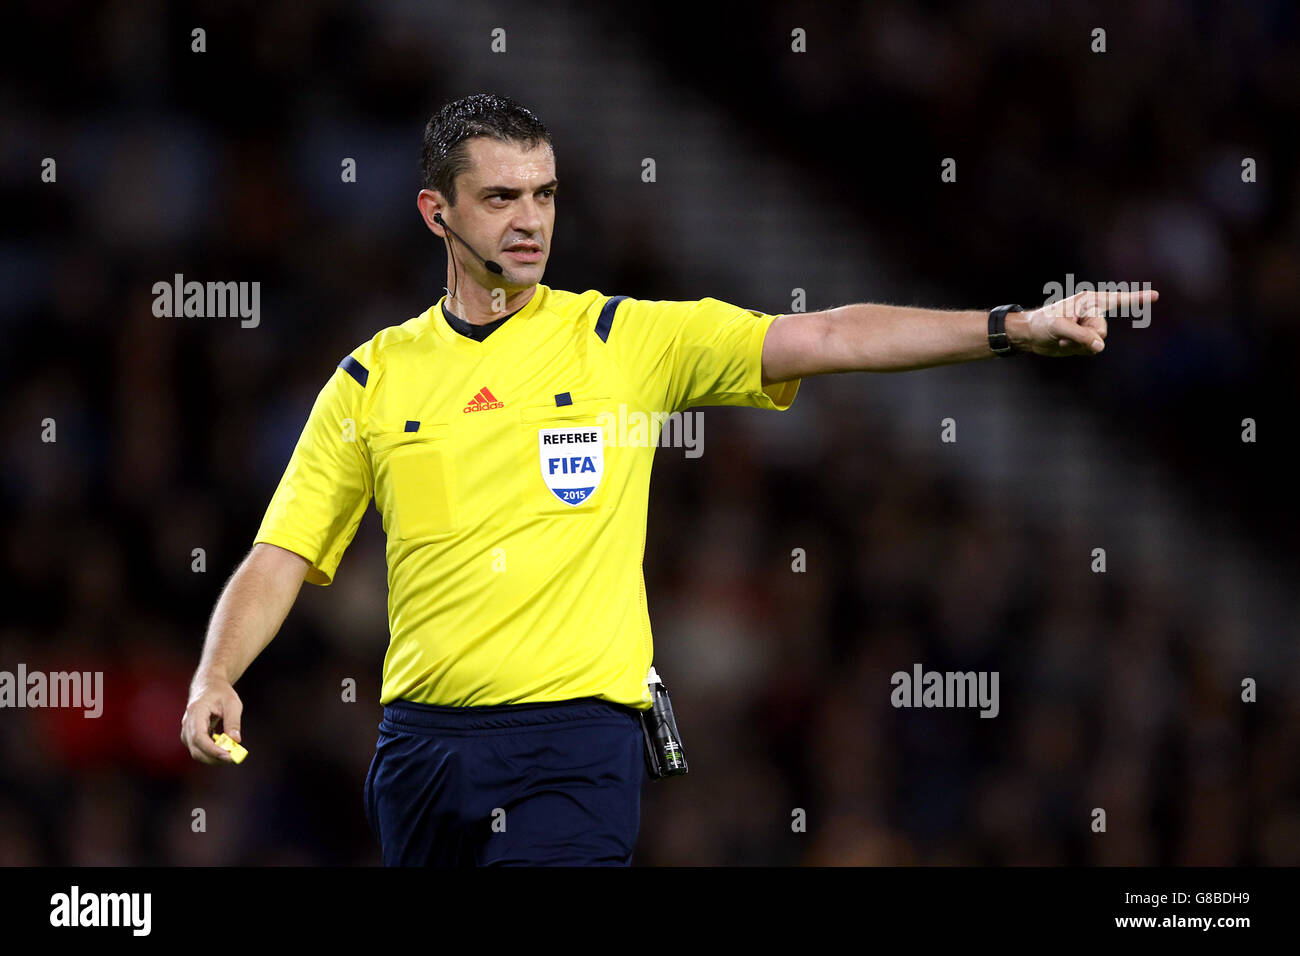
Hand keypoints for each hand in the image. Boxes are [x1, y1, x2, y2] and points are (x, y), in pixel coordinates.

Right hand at [180, 678, 242, 764]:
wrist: (209, 686)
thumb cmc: (221, 693)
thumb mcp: (232, 703)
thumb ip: (233, 722)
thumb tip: (235, 741)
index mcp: (196, 712)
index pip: (199, 737)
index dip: (212, 749)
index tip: (228, 756)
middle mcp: (187, 723)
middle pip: (196, 749)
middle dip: (214, 757)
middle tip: (233, 758)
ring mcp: (186, 731)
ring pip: (197, 752)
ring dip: (213, 757)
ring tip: (232, 753)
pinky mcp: (191, 736)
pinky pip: (199, 749)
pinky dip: (212, 753)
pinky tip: (225, 748)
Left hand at [1015, 288, 1158, 355]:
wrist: (1030, 335)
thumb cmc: (1042, 323)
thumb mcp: (1059, 327)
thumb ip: (1081, 335)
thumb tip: (1100, 346)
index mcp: (1089, 302)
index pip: (1117, 300)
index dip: (1138, 298)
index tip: (1156, 295)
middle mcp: (1092, 312)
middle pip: (1102, 331)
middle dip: (1085, 337)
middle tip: (1064, 333)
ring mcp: (1090, 326)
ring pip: (1098, 342)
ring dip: (1079, 345)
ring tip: (1062, 338)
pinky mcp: (1086, 339)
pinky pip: (1091, 349)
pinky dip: (1078, 350)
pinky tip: (1064, 344)